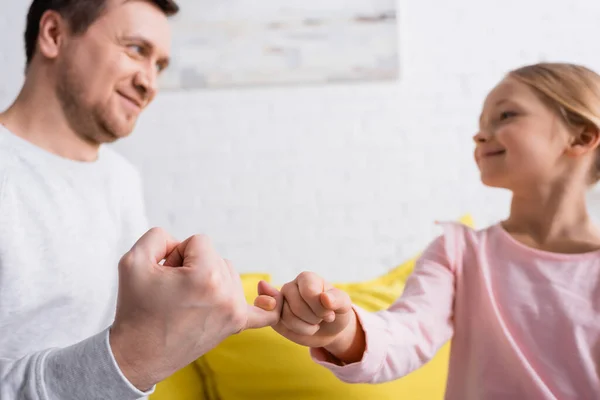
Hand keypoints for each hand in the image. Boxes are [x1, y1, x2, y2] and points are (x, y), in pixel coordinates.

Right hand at [109, 228, 281, 390]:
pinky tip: (266, 296)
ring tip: (184, 299)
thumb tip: (181, 243)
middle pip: (216, 256)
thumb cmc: (135, 308)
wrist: (138, 355)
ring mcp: (235, 311)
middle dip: (192, 266)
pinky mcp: (236, 324)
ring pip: (228, 273)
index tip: (164, 274)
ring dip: (209, 278)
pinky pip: (263, 312)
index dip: (177, 253)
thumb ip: (159, 236)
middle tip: (171, 290)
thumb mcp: (133, 260)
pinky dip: (266, 304)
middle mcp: (227, 293)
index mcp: (206, 276)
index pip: (199, 241)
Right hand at [266, 272, 354, 348]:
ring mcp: (280, 301)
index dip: (321, 309)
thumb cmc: (336, 312)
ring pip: (287, 317)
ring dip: (306, 328)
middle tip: (321, 318)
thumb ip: (337, 299)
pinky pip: (279, 324)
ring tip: (314, 324)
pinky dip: (295, 331)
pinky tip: (303, 328)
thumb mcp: (344, 306)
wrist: (328, 329)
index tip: (330, 313)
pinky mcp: (275, 316)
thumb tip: (325, 297)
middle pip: (297, 306)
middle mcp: (290, 286)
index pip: (309, 292)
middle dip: (314, 319)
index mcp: (307, 278)